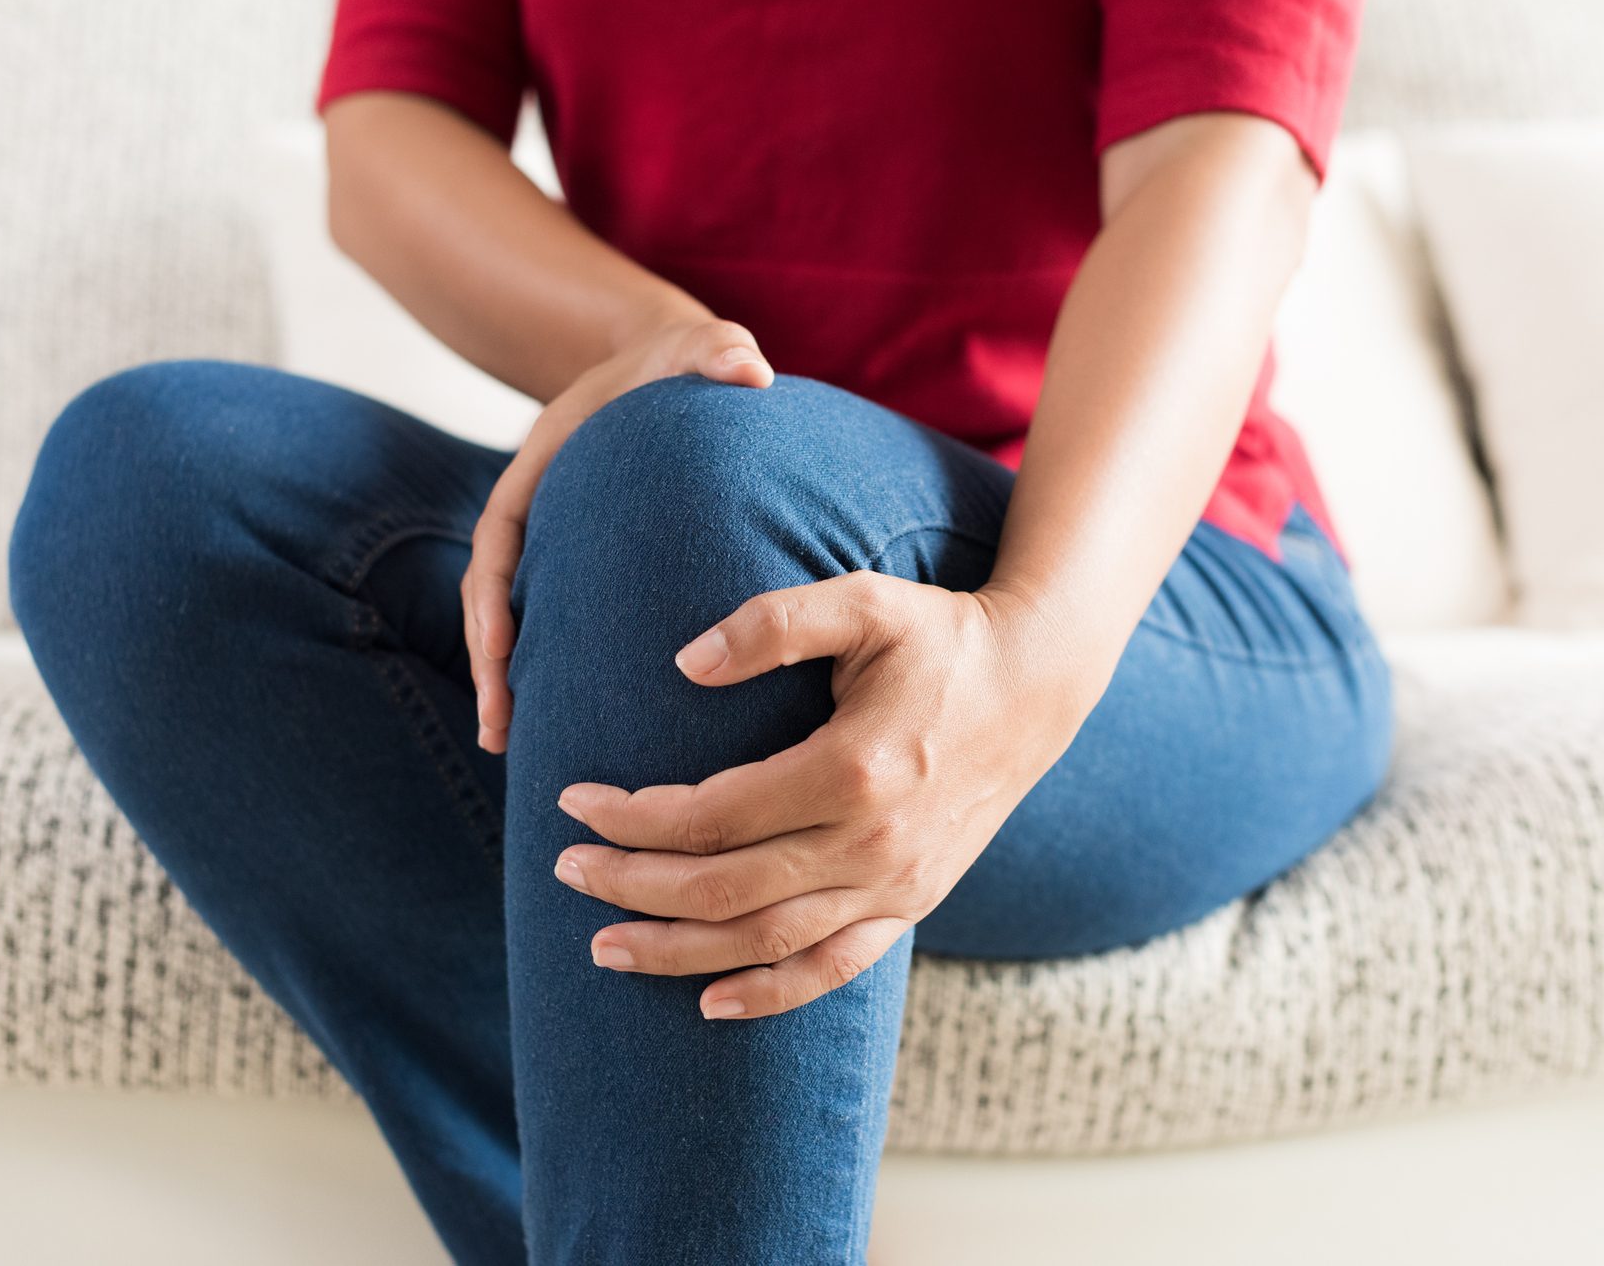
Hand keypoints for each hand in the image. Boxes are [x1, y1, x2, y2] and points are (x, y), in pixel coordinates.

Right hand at [465, 315, 775, 752]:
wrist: (674, 370)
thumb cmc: (683, 363)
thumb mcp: (701, 346)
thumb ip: (717, 350)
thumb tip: (750, 367)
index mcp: (544, 468)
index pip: (499, 536)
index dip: (491, 592)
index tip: (496, 643)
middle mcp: (539, 514)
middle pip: (493, 595)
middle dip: (489, 662)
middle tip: (499, 726)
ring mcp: (554, 547)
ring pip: (514, 621)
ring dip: (507, 682)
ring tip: (509, 750)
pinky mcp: (580, 570)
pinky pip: (551, 626)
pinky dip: (546, 673)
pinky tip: (557, 728)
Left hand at [550, 575, 1096, 1019]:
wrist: (1038, 684)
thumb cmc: (940, 634)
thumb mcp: (863, 601)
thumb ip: (771, 622)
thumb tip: (683, 664)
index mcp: (851, 769)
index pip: (710, 815)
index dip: (631, 817)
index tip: (573, 800)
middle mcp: (873, 843)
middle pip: (723, 888)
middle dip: (632, 885)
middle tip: (565, 870)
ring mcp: (896, 884)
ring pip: (766, 942)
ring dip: (677, 952)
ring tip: (604, 946)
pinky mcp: (912, 903)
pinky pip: (834, 969)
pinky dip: (770, 995)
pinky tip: (710, 1002)